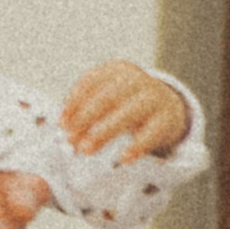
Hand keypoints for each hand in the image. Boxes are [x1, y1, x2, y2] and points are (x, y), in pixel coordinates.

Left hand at [61, 61, 190, 163]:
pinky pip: (152, 132)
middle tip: (70, 139)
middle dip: (85, 118)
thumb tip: (69, 134)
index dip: (74, 102)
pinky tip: (124, 158)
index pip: (90, 82)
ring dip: (104, 133)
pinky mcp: (168, 117)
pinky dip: (137, 145)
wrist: (166, 105)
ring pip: (127, 114)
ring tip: (86, 150)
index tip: (62, 123)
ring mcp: (153, 97)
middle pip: (107, 97)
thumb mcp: (106, 99)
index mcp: (115, 70)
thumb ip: (85, 112)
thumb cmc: (125, 102)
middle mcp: (135, 79)